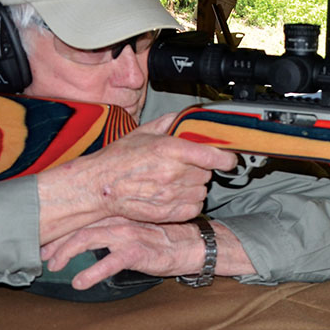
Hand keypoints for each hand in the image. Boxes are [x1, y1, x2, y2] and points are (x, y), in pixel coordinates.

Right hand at [36, 112, 237, 242]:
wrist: (100, 186)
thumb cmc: (119, 159)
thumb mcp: (144, 132)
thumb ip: (170, 122)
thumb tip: (188, 116)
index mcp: (170, 150)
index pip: (213, 156)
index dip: (227, 158)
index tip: (229, 159)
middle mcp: (174, 173)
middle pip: (207, 173)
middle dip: (200, 169)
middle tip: (183, 166)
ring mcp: (172, 195)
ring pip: (202, 190)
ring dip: (195, 186)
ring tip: (176, 181)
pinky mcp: (168, 212)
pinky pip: (194, 207)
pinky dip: (190, 202)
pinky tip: (176, 195)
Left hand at [41, 216, 253, 289]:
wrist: (195, 245)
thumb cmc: (166, 237)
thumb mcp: (138, 226)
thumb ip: (116, 226)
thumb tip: (91, 234)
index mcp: (119, 212)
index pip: (84, 217)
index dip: (62, 229)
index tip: (46, 242)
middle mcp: (120, 219)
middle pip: (80, 226)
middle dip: (57, 241)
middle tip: (43, 255)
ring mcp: (128, 234)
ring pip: (88, 238)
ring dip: (66, 252)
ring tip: (54, 266)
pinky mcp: (138, 251)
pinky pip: (109, 262)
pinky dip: (91, 272)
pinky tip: (79, 282)